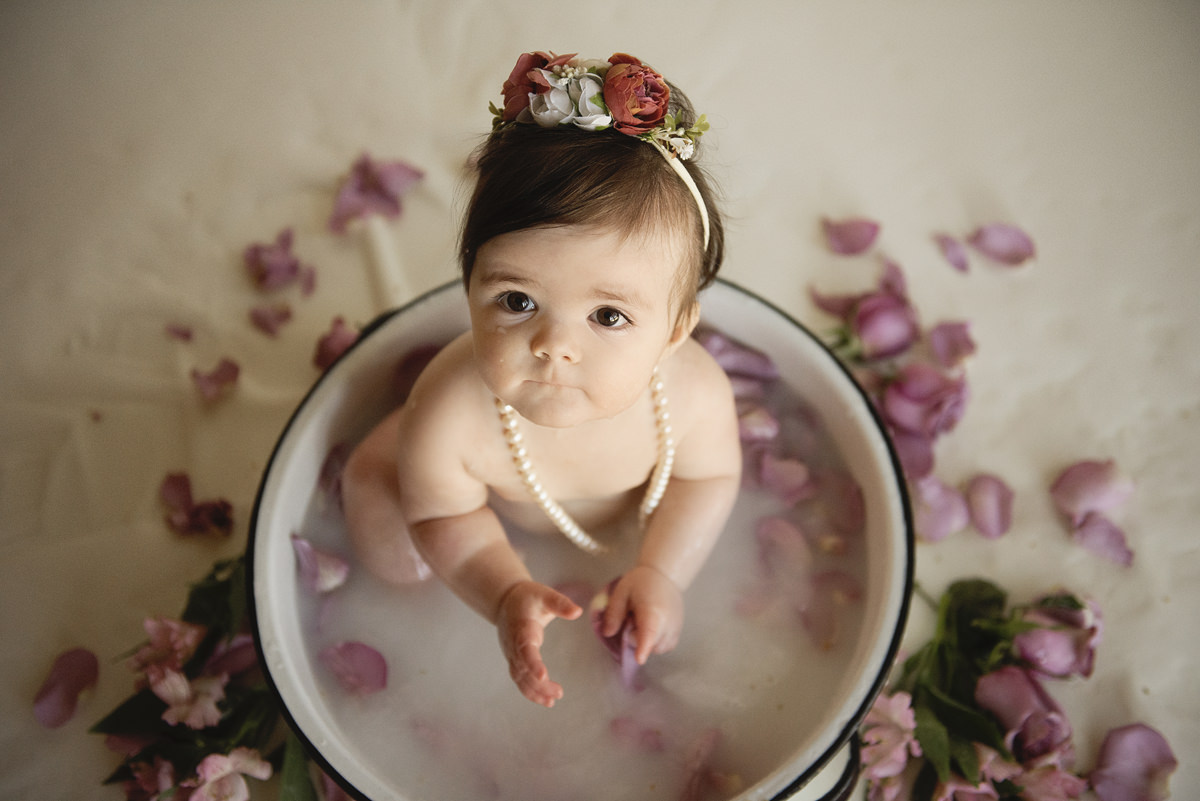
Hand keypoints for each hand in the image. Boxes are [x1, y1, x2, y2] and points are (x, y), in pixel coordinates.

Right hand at [494, 581, 581, 706]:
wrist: (505, 601)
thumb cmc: (528, 597)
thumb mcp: (545, 594)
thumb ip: (560, 603)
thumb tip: (578, 612)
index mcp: (522, 628)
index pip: (525, 648)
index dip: (532, 663)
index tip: (543, 675)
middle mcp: (513, 644)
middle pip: (523, 669)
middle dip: (539, 683)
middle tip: (558, 693)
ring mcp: (512, 654)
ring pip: (520, 678)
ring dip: (535, 691)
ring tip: (553, 701)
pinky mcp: (514, 660)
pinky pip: (520, 679)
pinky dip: (531, 691)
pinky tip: (546, 700)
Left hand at [601, 565, 683, 664]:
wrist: (664, 575)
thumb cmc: (641, 582)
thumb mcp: (622, 592)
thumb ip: (613, 613)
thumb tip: (608, 633)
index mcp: (652, 611)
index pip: (649, 633)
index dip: (643, 648)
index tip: (639, 659)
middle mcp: (668, 622)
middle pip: (650, 645)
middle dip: (636, 639)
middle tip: (632, 620)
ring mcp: (675, 628)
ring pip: (659, 649)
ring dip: (647, 643)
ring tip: (643, 623)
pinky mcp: (678, 631)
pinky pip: (666, 646)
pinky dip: (656, 643)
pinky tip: (651, 629)